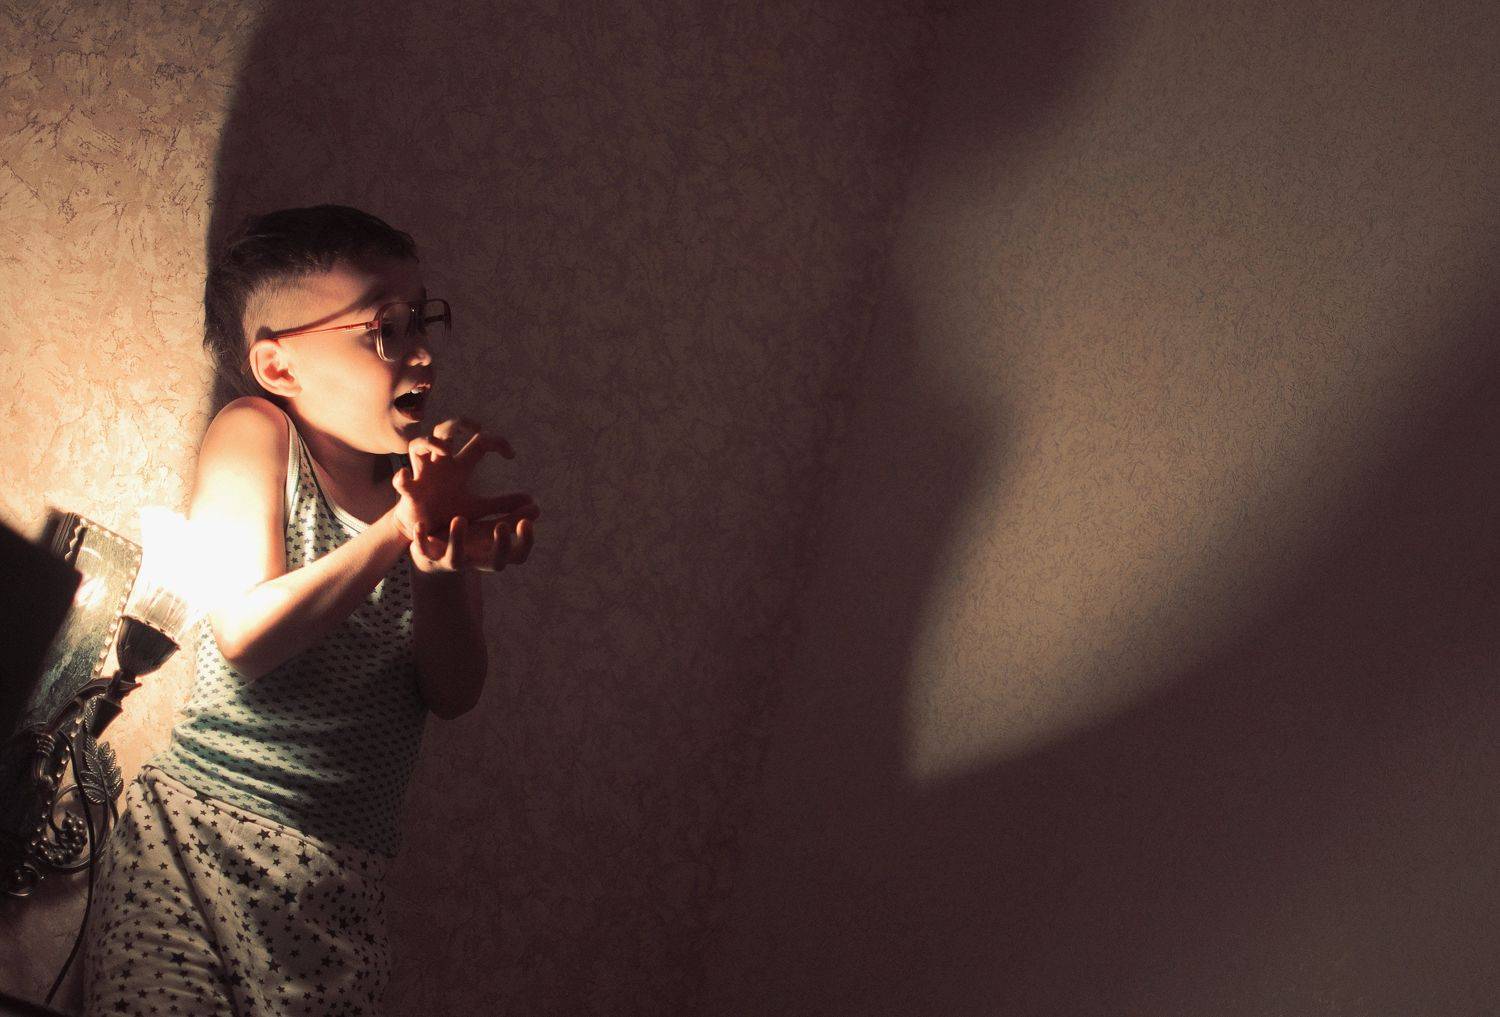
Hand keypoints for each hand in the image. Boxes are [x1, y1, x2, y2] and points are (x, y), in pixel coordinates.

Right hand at [392, 418, 538, 572]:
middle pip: (445, 430)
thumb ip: (502, 504)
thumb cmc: (449, 512)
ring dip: (430, 443)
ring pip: (418, 444)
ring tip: (445, 450)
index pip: (479, 441)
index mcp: (459, 464)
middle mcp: (441, 463)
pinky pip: (401, 481)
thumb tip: (533, 504)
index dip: (497, 441)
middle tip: (475, 428)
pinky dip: (401, 479)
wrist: (425, 530)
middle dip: (458, 423)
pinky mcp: (410, 491)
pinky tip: (404, 477)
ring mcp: (423, 474)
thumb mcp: (478, 508)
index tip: (511, 455)